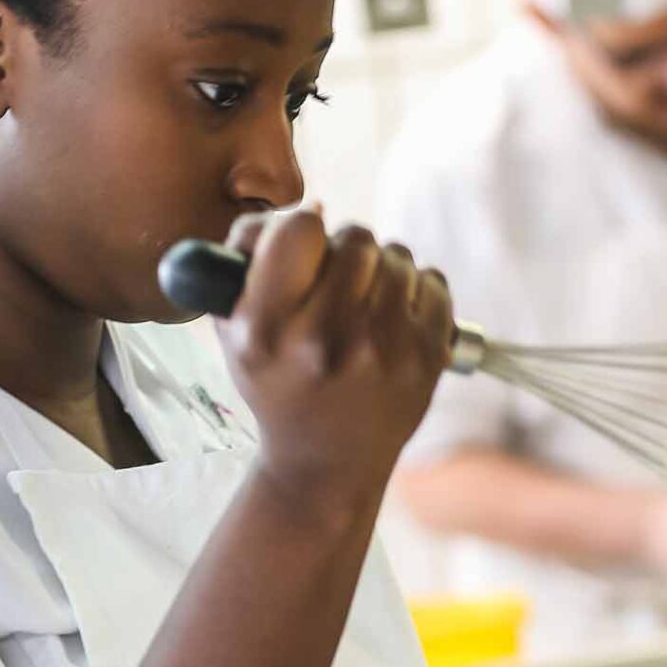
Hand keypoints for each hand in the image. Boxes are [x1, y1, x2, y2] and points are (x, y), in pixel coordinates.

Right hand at [223, 211, 453, 518]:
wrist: (327, 460)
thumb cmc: (278, 383)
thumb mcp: (233, 330)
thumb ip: (246, 258)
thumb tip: (304, 207)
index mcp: (268, 329)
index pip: (297, 229)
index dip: (301, 226)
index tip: (305, 243)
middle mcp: (324, 338)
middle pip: (355, 237)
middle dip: (346, 249)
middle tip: (338, 279)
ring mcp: (382, 348)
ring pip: (397, 256)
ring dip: (383, 268)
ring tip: (366, 302)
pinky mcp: (426, 357)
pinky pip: (432, 282)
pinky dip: (417, 291)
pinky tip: (395, 319)